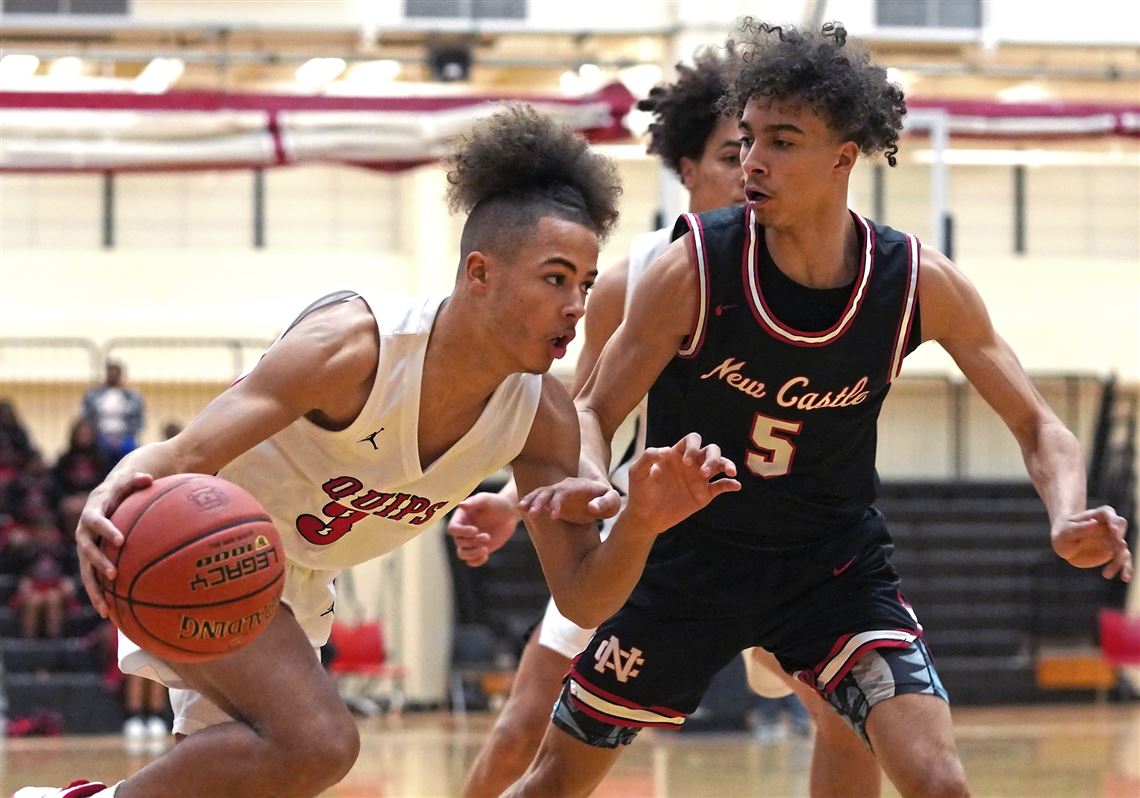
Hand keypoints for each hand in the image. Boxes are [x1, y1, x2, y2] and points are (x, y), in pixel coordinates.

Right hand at [76, 471, 152, 616]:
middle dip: (99, 563)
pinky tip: (109, 615)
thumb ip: (137, 480)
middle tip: (114, 574)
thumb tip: (149, 478)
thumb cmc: (120, 490)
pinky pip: (92, 581)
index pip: (96, 522)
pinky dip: (99, 597)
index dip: (106, 531)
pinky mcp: (89, 562)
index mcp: (92, 513)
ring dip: (94, 589)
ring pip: (86, 572)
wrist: (104, 497)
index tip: (121, 540)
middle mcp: (84, 533)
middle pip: (87, 550)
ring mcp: (85, 549)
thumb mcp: (127, 481)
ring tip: (105, 608)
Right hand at [447, 492, 521, 567]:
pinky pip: (471, 561)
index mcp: (461, 518)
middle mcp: (463, 531)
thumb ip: (474, 502)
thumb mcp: (486, 499)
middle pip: (459, 542)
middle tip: (487, 537)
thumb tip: (461, 504)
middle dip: (472, 542)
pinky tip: (486, 555)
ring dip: (472, 554)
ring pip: (462, 554)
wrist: (509, 512)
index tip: (475, 530)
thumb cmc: (496, 503)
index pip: (453, 529)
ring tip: (486, 549)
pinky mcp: (479, 549)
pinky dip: (476, 561)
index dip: (462, 532)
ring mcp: (470, 542)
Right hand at [518, 477, 620, 524]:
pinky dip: (530, 501)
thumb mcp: (612, 501)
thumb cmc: (609, 500)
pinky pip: (539, 498)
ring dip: (532, 500)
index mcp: (580, 486)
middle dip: (540, 501)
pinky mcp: (554, 500)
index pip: (565, 491)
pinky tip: (521, 509)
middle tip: (532, 514)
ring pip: (542, 493)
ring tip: (521, 509)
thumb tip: (591, 508)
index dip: (558, 502)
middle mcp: (567, 486)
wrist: (602, 498)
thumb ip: (604, 503)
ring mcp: (559, 492)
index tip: (554, 515)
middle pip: (550, 491)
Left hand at [622, 432, 739, 534]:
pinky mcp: (704, 494)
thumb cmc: (640, 491)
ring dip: (726, 465)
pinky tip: (736, 485)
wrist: (645, 516)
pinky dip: (731, 484)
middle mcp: (691, 464)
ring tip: (728, 472)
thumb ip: (648, 456)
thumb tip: (667, 451)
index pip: (693, 440)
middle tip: (702, 472)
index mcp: (677, 454)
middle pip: (711, 450)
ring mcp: (699, 479)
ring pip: (720, 464)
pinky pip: (722, 486)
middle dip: (711, 457)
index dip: (693, 447)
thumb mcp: (637, 471)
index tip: (686, 463)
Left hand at [1051, 505, 1131, 581]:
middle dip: (1119, 535)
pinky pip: (1124, 560)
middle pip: (1120, 527)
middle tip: (1117, 545)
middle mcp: (1108, 526)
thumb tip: (1095, 523)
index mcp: (1097, 516)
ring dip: (1120, 558)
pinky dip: (1126, 568)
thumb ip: (1079, 528)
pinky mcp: (1113, 552)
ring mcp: (1112, 539)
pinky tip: (1125, 578)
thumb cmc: (1064, 533)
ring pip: (1122, 546)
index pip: (1108, 512)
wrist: (1064, 542)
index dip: (1113, 520)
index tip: (1113, 529)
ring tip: (1108, 573)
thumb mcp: (1067, 531)